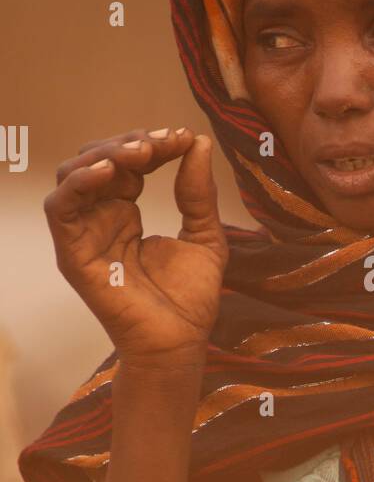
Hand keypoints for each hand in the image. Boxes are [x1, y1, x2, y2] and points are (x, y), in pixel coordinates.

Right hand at [44, 127, 228, 367]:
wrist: (179, 343)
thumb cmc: (189, 299)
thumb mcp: (205, 235)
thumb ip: (198, 193)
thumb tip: (198, 143)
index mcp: (125, 211)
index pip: (128, 164)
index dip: (152, 145)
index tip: (184, 138)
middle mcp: (100, 218)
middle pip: (97, 161)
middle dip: (130, 144)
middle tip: (166, 141)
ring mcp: (84, 235)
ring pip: (74, 176)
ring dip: (105, 155)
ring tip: (142, 152)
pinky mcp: (72, 254)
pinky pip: (60, 209)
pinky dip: (79, 184)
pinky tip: (110, 173)